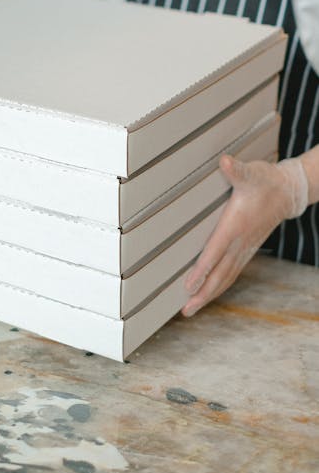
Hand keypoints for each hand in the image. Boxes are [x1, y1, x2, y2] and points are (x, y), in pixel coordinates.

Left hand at [182, 154, 308, 317]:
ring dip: (209, 294)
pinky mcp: (247, 249)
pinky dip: (219, 285)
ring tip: (192, 308)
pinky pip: (232, 272)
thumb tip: (225, 161)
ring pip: (226, 277)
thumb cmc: (265, 181)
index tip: (188, 286)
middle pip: (220, 274)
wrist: (288, 192)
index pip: (215, 252)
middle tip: (185, 310)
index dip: (202, 270)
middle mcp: (240, 241)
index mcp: (236, 225)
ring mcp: (245, 248)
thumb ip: (237, 170)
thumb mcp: (251, 172)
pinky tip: (209, 292)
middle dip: (203, 293)